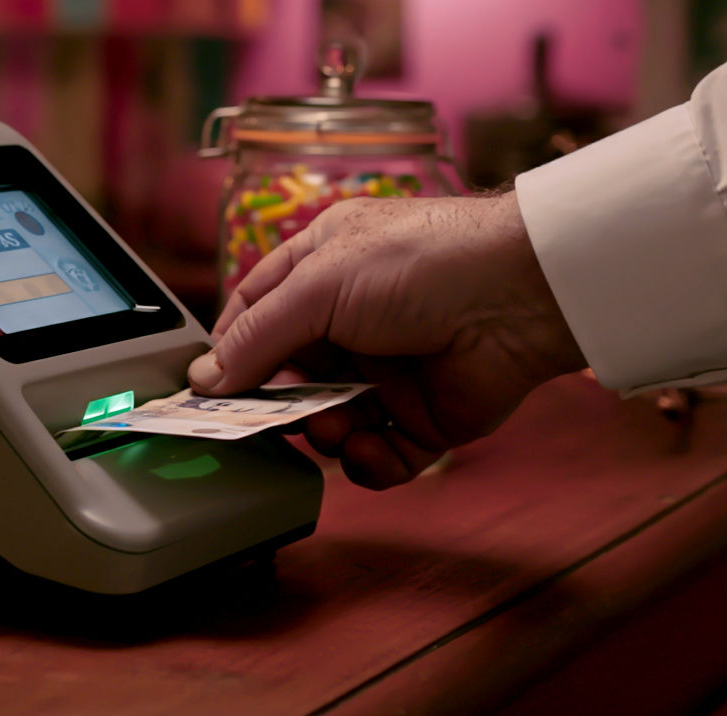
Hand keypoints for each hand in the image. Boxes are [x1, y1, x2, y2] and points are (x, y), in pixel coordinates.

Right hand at [188, 193, 585, 488]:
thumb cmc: (422, 262)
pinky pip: (381, 456)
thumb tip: (205, 379)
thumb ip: (257, 337)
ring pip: (330, 423)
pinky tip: (370, 451)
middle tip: (272, 419)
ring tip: (337, 427)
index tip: (208, 393)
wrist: (522, 295)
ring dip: (325, 434)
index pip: (256, 317)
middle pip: (289, 380)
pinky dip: (370, 463)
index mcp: (321, 271)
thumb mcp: (319, 285)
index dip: (230, 355)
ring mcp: (388, 371)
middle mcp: (351, 321)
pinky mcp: (425, 417)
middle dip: (278, 405)